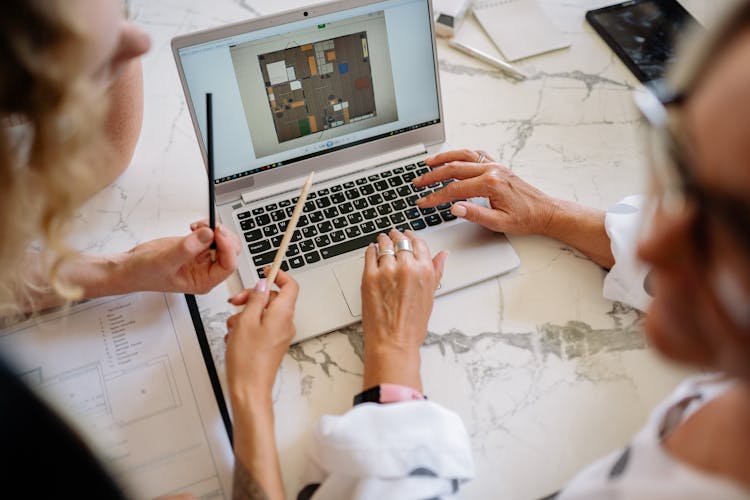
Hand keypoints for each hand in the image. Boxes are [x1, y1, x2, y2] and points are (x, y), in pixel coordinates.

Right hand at [123, 220, 240, 294]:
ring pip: (223, 241)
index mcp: (204, 281)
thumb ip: (187, 249)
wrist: (130, 267)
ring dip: (215, 229)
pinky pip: (211, 235)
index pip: (228, 265)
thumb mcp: (164, 261)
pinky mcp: (195, 247)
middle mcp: (206, 271)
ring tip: (199, 226)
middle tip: (210, 226)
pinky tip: (196, 226)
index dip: (227, 247)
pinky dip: (207, 227)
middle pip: (230, 251)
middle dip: (223, 236)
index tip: (217, 233)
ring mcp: (201, 258)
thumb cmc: (144, 274)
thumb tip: (207, 235)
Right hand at [225, 270, 298, 399]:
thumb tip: (262, 285)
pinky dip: (246, 327)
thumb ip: (255, 299)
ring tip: (233, 327)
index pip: (291, 285)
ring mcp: (280, 335)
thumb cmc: (248, 360)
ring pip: (263, 313)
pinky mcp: (272, 344)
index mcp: (283, 314)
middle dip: (253, 297)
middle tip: (236, 302)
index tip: (266, 269)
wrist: (249, 389)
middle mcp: (285, 323)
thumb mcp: (246, 321)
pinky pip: (261, 327)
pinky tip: (235, 337)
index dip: (279, 275)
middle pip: (273, 298)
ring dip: (245, 314)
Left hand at [361, 229, 447, 390]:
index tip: (408, 235)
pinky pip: (369, 254)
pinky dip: (371, 250)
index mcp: (424, 271)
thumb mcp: (430, 296)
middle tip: (393, 236)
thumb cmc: (412, 325)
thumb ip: (436, 271)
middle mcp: (406, 267)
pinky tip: (372, 251)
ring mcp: (386, 271)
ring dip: (383, 241)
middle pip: (400, 241)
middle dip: (397, 237)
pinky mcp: (369, 276)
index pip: (419, 243)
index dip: (412, 237)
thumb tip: (442, 256)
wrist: (392, 342)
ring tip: (382, 241)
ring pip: (384, 244)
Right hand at [415, 149, 558, 235]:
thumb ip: (475, 215)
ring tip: (428, 163)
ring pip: (463, 156)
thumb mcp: (499, 223)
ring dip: (444, 159)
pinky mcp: (498, 166)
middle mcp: (492, 170)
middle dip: (433, 176)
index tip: (423, 202)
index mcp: (490, 184)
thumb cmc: (525, 219)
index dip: (436, 197)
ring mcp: (495, 165)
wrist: (545, 211)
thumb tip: (454, 208)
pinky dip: (461, 154)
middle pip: (454, 169)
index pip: (455, 190)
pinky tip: (452, 157)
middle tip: (417, 182)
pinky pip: (476, 154)